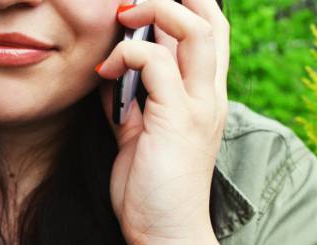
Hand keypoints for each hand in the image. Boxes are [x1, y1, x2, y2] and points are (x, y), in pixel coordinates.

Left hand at [96, 0, 228, 243]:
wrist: (165, 229)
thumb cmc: (153, 182)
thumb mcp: (141, 131)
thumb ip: (133, 99)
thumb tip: (113, 71)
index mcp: (203, 95)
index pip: (210, 33)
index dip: (187, 5)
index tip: (147, 4)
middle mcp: (209, 94)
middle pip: (212, 20)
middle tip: (135, 2)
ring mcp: (198, 105)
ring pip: (194, 30)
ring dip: (154, 11)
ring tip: (124, 16)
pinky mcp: (178, 119)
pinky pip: (155, 65)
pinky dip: (126, 56)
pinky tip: (104, 72)